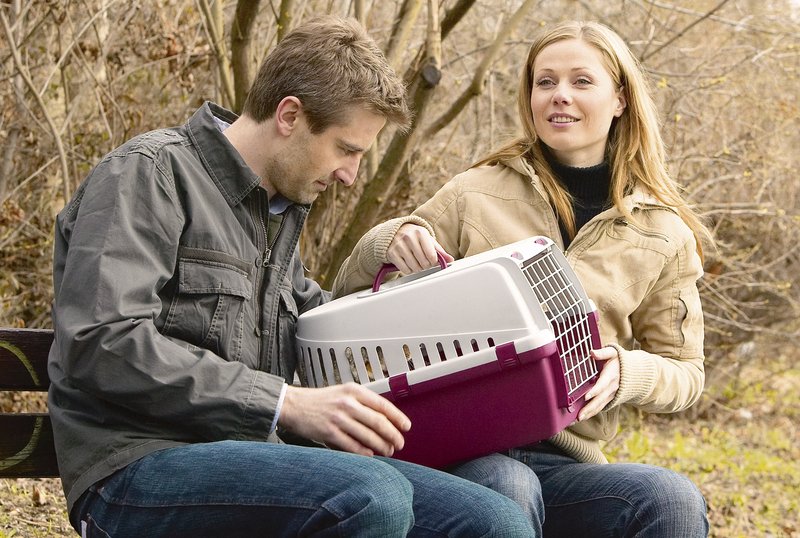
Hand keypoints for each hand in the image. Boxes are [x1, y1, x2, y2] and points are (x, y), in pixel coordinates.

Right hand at [278, 383, 410, 456]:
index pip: (383, 405)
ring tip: (389, 451)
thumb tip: (385, 419)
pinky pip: (352, 445)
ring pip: (368, 435)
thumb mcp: (343, 393)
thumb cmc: (320, 400)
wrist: (294, 405)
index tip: (406, 427)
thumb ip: (362, 402)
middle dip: (393, 435)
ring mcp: (338, 418)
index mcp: (354, 391)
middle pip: (379, 422)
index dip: (398, 417)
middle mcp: (347, 403)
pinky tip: (371, 455)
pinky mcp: (329, 432)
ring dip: (381, 445)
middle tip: (399, 443)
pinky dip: (364, 452)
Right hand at [387, 223, 453, 273]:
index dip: (433, 261)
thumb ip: (439, 250)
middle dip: (425, 265)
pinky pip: (405, 270)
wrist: (395, 231)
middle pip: (424, 263)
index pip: (431, 255)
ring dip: (417, 268)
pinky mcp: (392, 253)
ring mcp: (399, 245)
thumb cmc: (415, 236)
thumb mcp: (428, 239)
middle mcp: (409, 238)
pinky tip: (408, 263)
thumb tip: (450, 260)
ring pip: (414, 268)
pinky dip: (408, 270)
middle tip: (423, 261)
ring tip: (416, 261)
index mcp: (420, 233)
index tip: (432, 260)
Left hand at [578, 346, 621, 420]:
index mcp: (611, 375)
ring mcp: (612, 395)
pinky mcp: (610, 399)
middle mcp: (612, 388)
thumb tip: (592, 353)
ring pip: (600, 405)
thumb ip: (603, 353)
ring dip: (589, 413)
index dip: (595, 391)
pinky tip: (583, 417)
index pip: (602, 385)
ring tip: (578, 419)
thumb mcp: (613, 352)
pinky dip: (593, 413)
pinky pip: (601, 407)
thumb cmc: (619, 360)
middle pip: (600, 399)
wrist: (635, 371)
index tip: (586, 396)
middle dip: (589, 408)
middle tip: (579, 416)